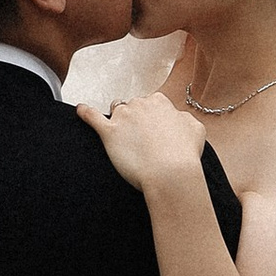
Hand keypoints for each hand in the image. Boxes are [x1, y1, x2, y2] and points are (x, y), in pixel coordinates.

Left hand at [74, 88, 204, 198]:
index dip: (152, 119)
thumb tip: (177, 117)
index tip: (154, 132)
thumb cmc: (185, 154)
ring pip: (115, 110)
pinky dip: (85, 113)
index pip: (151, 103)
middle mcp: (140, 104)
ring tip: (123, 137)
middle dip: (135, 120)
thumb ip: (183, 119)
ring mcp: (123, 117)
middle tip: (142, 141)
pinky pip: (92, 117)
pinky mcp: (109, 132)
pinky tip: (80, 110)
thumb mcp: (195, 129)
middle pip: (132, 106)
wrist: (171, 173)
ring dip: (118, 121)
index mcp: (160, 102)